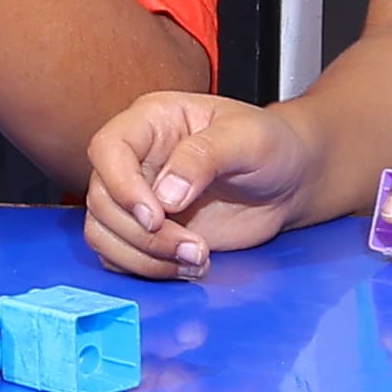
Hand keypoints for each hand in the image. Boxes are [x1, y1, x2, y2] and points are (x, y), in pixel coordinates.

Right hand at [85, 88, 309, 280]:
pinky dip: (150, 270)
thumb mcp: (247, 138)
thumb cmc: (271, 146)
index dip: (121, 185)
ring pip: (104, 233)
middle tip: (194, 246)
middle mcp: (136, 160)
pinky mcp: (148, 232)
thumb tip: (165, 195)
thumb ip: (204, 156)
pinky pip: (121, 257)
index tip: (157, 215)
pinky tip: (191, 267)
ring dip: (144, 257)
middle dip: (143, 234)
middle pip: (102, 200)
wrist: (289, 181)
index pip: (107, 148)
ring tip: (198, 259)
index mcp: (152, 122)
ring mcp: (139, 198)